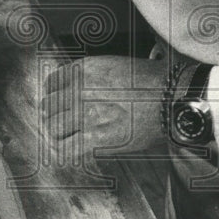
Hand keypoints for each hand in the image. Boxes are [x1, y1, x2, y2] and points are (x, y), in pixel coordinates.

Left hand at [42, 56, 166, 160]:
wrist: (170, 99)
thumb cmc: (149, 84)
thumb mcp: (113, 66)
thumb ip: (89, 77)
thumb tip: (71, 91)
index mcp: (83, 70)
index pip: (52, 84)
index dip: (55, 95)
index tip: (60, 104)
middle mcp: (79, 90)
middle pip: (49, 106)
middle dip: (55, 115)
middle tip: (64, 123)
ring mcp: (85, 114)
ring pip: (53, 128)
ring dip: (59, 133)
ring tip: (67, 137)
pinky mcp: (94, 138)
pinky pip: (65, 149)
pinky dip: (65, 152)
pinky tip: (71, 151)